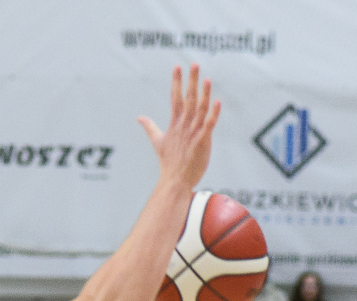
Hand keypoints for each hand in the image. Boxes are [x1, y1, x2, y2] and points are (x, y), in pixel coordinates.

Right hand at [137, 65, 220, 190]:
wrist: (175, 181)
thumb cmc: (168, 163)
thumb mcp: (157, 142)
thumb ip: (150, 127)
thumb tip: (139, 117)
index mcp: (174, 124)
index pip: (175, 98)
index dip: (176, 82)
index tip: (177, 67)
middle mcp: (183, 126)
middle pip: (188, 99)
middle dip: (191, 81)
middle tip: (194, 64)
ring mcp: (193, 133)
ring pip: (200, 109)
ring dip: (204, 94)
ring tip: (207, 79)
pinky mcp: (201, 142)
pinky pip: (208, 125)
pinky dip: (213, 114)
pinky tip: (217, 102)